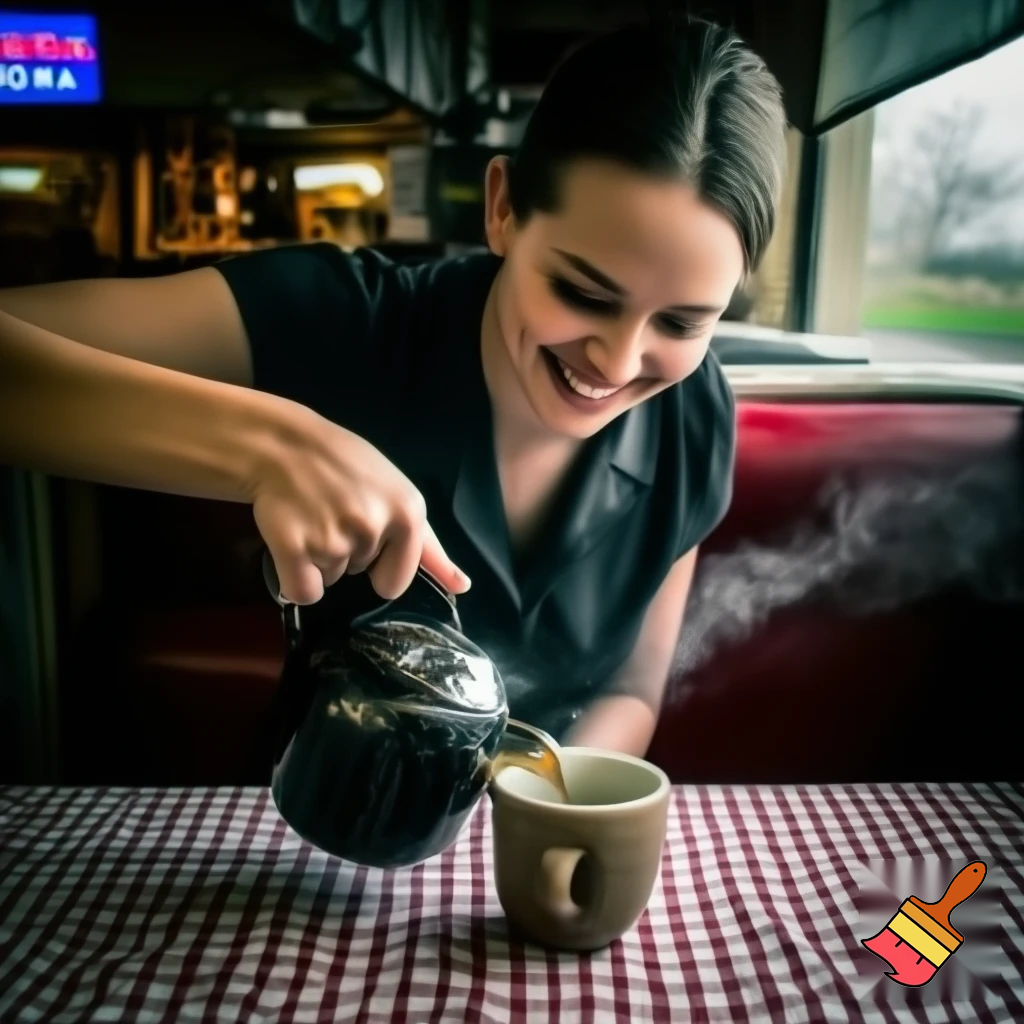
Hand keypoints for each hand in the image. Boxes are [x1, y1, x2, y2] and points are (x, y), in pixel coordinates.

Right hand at [249, 400, 469, 604]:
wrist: (281, 443)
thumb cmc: (344, 466)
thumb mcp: (398, 494)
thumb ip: (429, 546)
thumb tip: (463, 587)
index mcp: (408, 513)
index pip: (397, 580)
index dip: (378, 563)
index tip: (363, 529)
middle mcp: (375, 526)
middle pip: (359, 576)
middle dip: (345, 551)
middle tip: (331, 511)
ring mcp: (334, 538)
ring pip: (329, 580)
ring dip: (317, 557)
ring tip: (310, 516)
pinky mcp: (294, 547)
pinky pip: (301, 591)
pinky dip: (293, 577)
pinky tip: (291, 539)